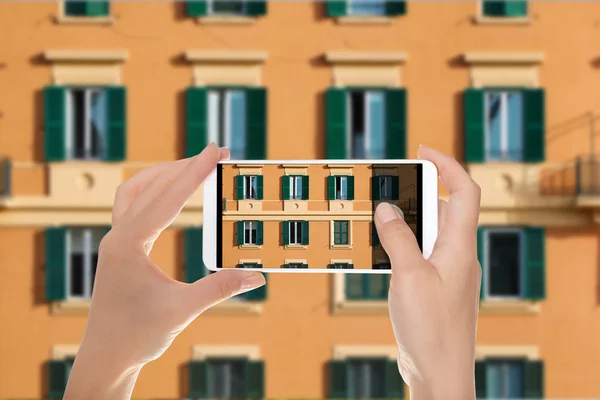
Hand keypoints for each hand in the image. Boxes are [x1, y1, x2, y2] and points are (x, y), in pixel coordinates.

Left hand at [64, 143, 265, 399]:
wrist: (106, 356)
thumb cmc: (138, 335)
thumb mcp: (183, 309)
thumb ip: (220, 288)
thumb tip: (256, 276)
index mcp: (129, 245)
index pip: (168, 199)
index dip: (195, 173)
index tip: (215, 151)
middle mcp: (118, 237)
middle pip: (151, 186)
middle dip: (184, 167)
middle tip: (215, 154)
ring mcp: (115, 241)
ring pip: (134, 191)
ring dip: (163, 174)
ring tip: (191, 166)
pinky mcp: (118, 249)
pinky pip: (130, 206)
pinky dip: (151, 191)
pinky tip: (166, 195)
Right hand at [374, 146, 480, 399]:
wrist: (440, 371)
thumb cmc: (431, 329)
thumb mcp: (409, 277)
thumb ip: (398, 238)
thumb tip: (387, 208)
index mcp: (459, 247)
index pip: (464, 192)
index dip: (447, 165)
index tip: (422, 151)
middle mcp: (458, 255)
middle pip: (444, 209)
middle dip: (418, 192)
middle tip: (389, 186)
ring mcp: (448, 272)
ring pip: (429, 233)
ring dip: (406, 221)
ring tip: (378, 217)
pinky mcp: (435, 287)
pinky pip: (420, 254)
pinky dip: (402, 245)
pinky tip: (382, 251)